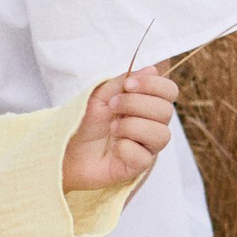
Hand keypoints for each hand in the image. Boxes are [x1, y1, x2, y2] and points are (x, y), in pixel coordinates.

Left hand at [62, 66, 177, 197]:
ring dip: (132, 127)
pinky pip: (145, 157)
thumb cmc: (86, 120)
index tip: (128, 85)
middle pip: (166, 111)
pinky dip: (126, 149)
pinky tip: (114, 149)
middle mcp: (152, 124)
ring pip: (161, 135)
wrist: (67, 147)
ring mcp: (147, 146)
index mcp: (147, 103)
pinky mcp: (138, 166)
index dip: (154, 85)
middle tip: (112, 106)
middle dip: (135, 104)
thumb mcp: (101, 95)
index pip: (169, 90)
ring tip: (112, 129)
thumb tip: (152, 69)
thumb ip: (124, 81)